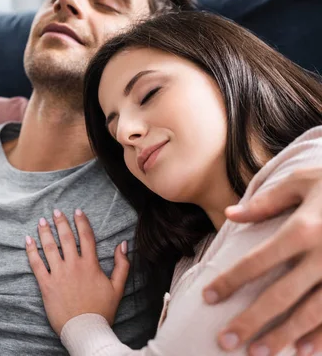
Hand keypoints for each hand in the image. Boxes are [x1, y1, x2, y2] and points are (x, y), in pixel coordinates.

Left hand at [25, 208, 128, 335]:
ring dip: (45, 232)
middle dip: (60, 222)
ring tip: (41, 221)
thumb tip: (123, 244)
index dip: (81, 222)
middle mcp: (74, 266)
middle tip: (55, 211)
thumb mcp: (118, 287)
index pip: (86, 237)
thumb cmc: (102, 310)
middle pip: (66, 238)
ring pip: (50, 247)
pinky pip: (36, 264)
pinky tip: (28, 240)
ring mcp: (59, 275)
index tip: (77, 211)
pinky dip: (31, 251)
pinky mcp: (46, 285)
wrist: (86, 330)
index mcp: (91, 265)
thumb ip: (122, 264)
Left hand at [202, 166, 321, 354]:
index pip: (257, 261)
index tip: (208, 297)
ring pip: (311, 313)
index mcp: (304, 228)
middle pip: (280, 295)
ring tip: (257, 353)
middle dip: (250, 320)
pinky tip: (303, 352)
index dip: (230, 281)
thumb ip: (267, 201)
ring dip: (283, 335)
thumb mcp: (304, 181)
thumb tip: (230, 215)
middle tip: (225, 340)